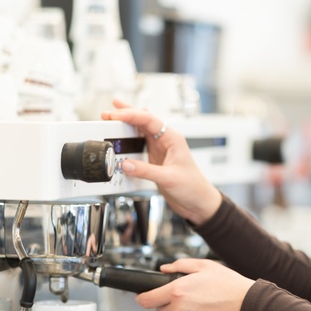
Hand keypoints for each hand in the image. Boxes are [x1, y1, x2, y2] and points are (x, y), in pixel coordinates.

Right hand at [102, 101, 222, 225]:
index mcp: (172, 138)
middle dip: (127, 112)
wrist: (198, 202)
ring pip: (141, 130)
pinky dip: (129, 139)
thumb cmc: (193, 187)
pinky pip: (139, 144)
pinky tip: (123, 136)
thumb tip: (126, 164)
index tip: (115, 115)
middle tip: (111, 108)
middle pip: (144, 120)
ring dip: (127, 124)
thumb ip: (146, 171)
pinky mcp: (155, 159)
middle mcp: (166, 141)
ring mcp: (160, 149)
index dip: (131, 115)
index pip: (149, 120)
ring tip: (113, 118)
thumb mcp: (168, 178)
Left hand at [135, 259, 254, 310]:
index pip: (147, 300)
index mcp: (178, 291)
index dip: (142, 298)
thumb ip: (180, 265)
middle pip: (161, 310)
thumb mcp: (204, 266)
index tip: (142, 297)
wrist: (248, 305)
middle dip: (169, 303)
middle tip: (187, 294)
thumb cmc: (229, 285)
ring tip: (205, 301)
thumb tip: (165, 269)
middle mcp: (181, 309)